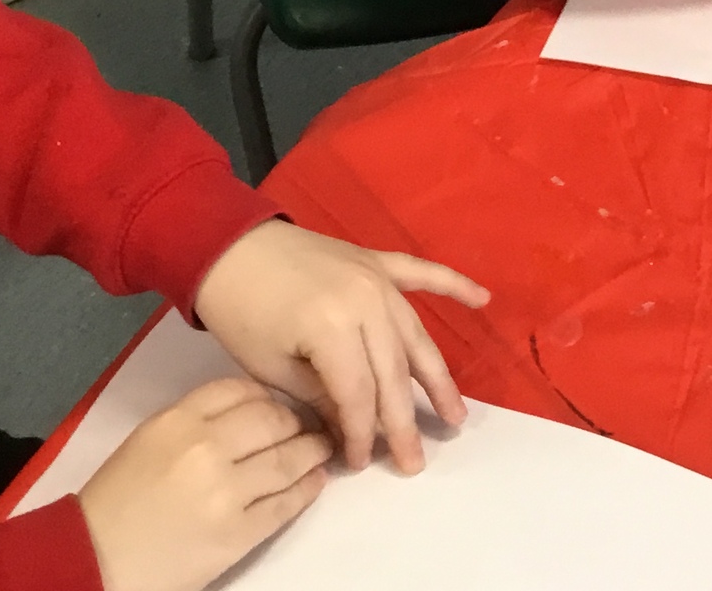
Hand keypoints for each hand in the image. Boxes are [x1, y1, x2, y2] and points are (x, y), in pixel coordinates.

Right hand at [80, 378, 332, 590]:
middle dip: (298, 422)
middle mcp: (206, 448)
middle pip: (274, 419)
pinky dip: (307, 489)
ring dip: (313, 452)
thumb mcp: (147, 441)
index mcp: (178, 421)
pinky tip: (315, 482)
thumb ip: (194, 421)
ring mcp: (226, 492)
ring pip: (289, 459)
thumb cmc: (114, 503)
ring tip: (321, 449)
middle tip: (312, 426)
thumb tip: (249, 412)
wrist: (91, 561)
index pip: (241, 390)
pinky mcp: (238, 533)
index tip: (280, 403)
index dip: (268, 395)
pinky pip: (286, 503)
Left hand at [193, 220, 488, 474]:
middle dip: (402, 421)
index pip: (360, 393)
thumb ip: (320, 396)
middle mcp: (366, 302)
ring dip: (437, 376)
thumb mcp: (270, 366)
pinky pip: (423, 273)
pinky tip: (483, 300)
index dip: (362, 432)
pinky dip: (454, 285)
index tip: (361, 463)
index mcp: (333, 328)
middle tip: (416, 460)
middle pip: (393, 372)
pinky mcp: (377, 262)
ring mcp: (377, 278)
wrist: (228, 248)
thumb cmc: (240, 312)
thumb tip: (351, 429)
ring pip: (415, 335)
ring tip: (456, 413)